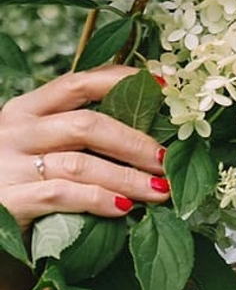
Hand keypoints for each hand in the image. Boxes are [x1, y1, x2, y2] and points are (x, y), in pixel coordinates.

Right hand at [0, 66, 170, 232]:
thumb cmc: (22, 186)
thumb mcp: (43, 150)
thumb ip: (80, 137)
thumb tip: (148, 136)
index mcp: (26, 111)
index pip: (78, 82)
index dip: (123, 81)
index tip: (163, 87)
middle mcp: (14, 132)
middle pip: (86, 125)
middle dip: (135, 143)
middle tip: (166, 161)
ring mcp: (7, 166)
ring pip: (80, 164)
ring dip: (128, 178)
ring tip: (159, 191)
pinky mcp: (8, 201)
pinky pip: (62, 195)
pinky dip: (99, 199)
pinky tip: (124, 208)